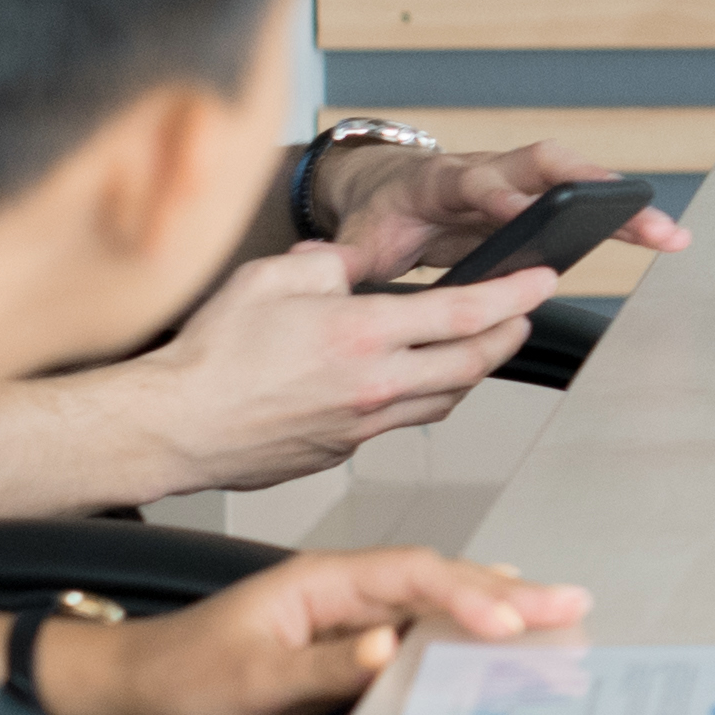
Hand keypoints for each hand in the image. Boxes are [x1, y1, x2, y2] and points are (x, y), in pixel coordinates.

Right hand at [0, 242, 558, 513]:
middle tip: (524, 315)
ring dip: (475, 371)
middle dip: (510, 335)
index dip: (513, 295)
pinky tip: (418, 381)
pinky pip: (404, 423)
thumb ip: (325, 264)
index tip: (541, 281)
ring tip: (484, 346)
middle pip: (473, 364)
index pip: (464, 312)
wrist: (173, 427)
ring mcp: (362, 426)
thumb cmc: (209, 357)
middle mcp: (374, 385)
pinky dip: (426, 398)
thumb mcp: (270, 278)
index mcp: (362, 334)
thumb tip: (347, 263)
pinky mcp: (342, 451)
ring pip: (446, 399)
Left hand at [49, 546, 582, 714]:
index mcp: (319, 583)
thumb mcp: (250, 678)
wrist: (133, 703)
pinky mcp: (342, 658)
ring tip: (553, 617)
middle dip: (507, 592)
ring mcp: (343, 625)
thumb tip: (385, 648)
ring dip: (491, 612)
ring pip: (432, 610)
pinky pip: (414, 644)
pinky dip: (459, 644)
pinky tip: (490, 650)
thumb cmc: (179, 681)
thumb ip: (321, 665)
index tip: (513, 618)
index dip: (467, 593)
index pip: (411, 575)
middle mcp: (340, 596)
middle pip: (437, 583)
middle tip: (570, 603)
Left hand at [318, 134, 685, 302]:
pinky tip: (660, 236)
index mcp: (439, 181)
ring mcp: (515, 180)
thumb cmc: (377, 216)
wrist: (386, 186)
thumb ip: (343, 261)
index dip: (499, 198)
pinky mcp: (535, 197)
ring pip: (575, 179)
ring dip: (621, 203)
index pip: (473, 183)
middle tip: (629, 206)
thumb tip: (316, 271)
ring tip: (667, 231)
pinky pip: (583, 201)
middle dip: (589, 183)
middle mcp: (485, 170)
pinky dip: (621, 216)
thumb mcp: (356, 241)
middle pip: (544, 165)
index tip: (524, 214)